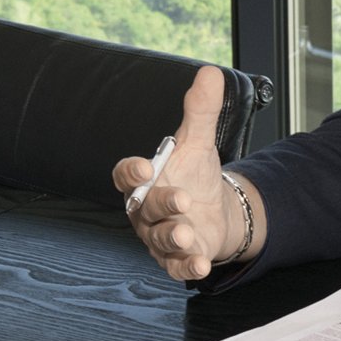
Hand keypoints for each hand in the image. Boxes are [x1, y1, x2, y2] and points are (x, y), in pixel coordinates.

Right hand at [112, 65, 239, 280]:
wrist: (214, 210)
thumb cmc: (195, 175)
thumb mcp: (198, 142)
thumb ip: (200, 111)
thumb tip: (209, 73)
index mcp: (144, 181)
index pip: (126, 176)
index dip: (131, 172)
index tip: (143, 166)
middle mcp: (145, 210)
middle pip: (145, 208)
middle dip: (161, 204)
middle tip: (180, 199)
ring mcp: (160, 236)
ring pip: (159, 239)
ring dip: (171, 237)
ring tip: (186, 233)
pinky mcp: (176, 257)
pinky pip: (175, 266)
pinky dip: (186, 266)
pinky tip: (198, 264)